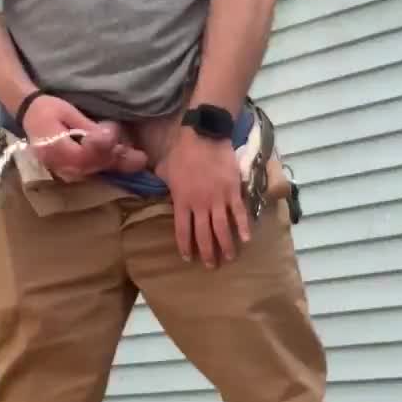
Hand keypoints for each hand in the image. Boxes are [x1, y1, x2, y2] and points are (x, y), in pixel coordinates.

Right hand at [23, 95, 147, 182]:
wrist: (28, 113)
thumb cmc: (47, 108)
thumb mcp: (67, 112)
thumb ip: (87, 129)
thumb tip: (108, 139)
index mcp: (55, 150)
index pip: (85, 157)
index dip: (104, 149)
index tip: (116, 134)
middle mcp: (58, 166)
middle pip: (92, 167)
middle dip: (115, 159)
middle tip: (139, 156)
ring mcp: (61, 171)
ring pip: (93, 172)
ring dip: (115, 165)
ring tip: (137, 159)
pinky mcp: (67, 170)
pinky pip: (90, 171)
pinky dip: (107, 165)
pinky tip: (124, 162)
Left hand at [155, 129, 250, 265]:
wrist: (204, 136)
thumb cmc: (182, 152)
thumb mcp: (165, 169)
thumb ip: (163, 183)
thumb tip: (155, 185)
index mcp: (182, 201)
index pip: (183, 231)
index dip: (185, 247)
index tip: (188, 258)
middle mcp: (200, 205)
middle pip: (204, 235)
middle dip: (207, 253)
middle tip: (210, 265)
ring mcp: (218, 199)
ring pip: (222, 229)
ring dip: (226, 246)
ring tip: (229, 258)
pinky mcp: (233, 191)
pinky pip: (239, 213)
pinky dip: (243, 227)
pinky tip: (246, 239)